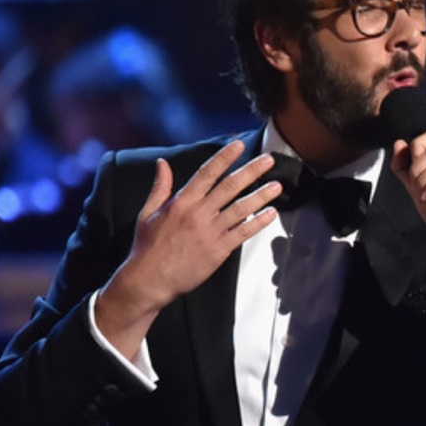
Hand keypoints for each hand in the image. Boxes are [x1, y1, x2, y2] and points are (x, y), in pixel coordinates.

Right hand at [97, 141, 279, 355]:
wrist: (149, 280)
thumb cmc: (148, 247)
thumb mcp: (147, 213)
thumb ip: (160, 187)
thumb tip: (163, 163)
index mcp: (181, 202)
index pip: (207, 173)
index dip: (224, 157)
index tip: (239, 145)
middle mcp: (198, 213)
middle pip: (230, 186)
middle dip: (252, 171)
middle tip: (269, 160)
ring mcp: (210, 232)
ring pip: (241, 208)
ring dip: (261, 195)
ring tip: (278, 185)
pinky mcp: (218, 250)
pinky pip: (243, 232)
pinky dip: (258, 222)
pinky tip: (271, 213)